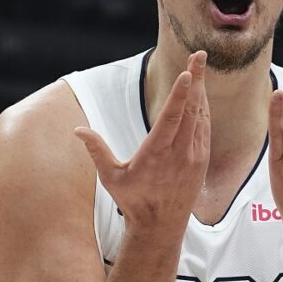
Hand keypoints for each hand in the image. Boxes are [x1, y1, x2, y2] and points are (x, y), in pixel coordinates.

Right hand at [75, 51, 209, 231]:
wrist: (161, 226)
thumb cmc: (133, 201)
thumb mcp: (111, 177)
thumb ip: (97, 150)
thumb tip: (77, 130)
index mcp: (158, 154)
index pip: (172, 119)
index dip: (180, 95)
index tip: (187, 73)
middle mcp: (181, 153)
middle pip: (192, 110)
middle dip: (196, 80)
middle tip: (199, 54)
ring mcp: (195, 156)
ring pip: (201, 116)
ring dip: (201, 91)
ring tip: (200, 66)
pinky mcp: (202, 160)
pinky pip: (205, 128)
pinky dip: (203, 108)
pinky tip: (201, 94)